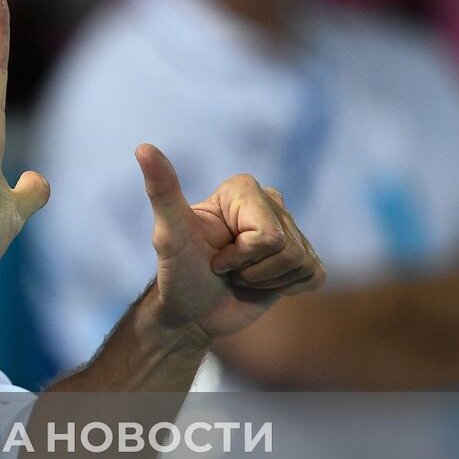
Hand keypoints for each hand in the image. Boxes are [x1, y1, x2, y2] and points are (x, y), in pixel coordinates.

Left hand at [137, 144, 323, 342]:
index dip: (240, 256)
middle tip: (225, 268)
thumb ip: (161, 190)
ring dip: (265, 282)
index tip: (213, 255)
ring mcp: (291, 229)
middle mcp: (271, 201)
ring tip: (240, 275)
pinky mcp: (303, 257)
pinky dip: (286, 289)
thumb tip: (143, 147)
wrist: (191, 310)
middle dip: (252, 270)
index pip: (267, 235)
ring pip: (300, 263)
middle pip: (287, 248)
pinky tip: (261, 284)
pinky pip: (315, 274)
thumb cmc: (177, 270)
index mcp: (243, 188)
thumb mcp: (168, 233)